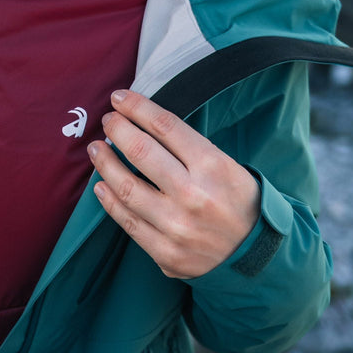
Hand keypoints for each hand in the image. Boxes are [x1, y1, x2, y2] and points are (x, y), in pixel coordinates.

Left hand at [87, 89, 260, 278]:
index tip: (120, 98)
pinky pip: (128, 222)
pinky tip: (101, 186)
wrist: (255, 254)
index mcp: (212, 166)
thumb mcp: (228, 166)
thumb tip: (144, 124)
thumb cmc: (239, 202)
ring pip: (125, 187)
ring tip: (97, 150)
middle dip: (117, 129)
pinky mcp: (165, 252)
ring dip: (105, 163)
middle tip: (108, 120)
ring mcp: (177, 226)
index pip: (164, 126)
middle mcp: (193, 195)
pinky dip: (109, 201)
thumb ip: (189, 148)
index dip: (137, 107)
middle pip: (140, 151)